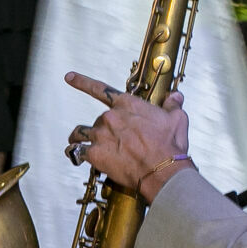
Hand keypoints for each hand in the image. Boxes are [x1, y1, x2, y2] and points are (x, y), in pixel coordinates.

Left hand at [62, 71, 190, 200]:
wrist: (162, 170)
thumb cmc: (168, 146)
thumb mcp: (177, 119)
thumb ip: (172, 105)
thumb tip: (175, 97)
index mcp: (127, 105)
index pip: (100, 89)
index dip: (82, 82)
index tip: (69, 77)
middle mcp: (110, 117)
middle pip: (97, 119)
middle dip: (102, 128)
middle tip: (113, 140)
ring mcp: (100, 135)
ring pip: (81, 133)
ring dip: (79, 137)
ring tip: (80, 143)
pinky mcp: (95, 154)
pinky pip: (76, 152)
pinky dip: (75, 154)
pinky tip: (77, 157)